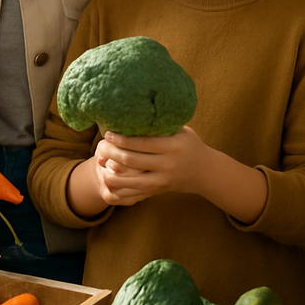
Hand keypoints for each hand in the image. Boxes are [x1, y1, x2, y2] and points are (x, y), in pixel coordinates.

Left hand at [92, 126, 207, 205]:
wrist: (204, 172)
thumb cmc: (189, 145)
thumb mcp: (181, 131)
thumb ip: (161, 125)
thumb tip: (136, 111)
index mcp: (173, 146)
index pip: (142, 143)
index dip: (122, 139)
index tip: (108, 133)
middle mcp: (168, 164)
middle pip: (132, 160)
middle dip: (112, 153)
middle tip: (100, 146)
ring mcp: (162, 180)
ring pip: (130, 180)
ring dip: (112, 172)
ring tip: (101, 162)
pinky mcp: (158, 191)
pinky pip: (133, 193)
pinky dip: (119, 187)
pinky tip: (108, 179)